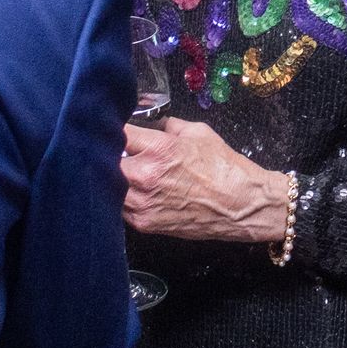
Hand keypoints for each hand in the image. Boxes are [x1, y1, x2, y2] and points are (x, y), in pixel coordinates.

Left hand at [120, 117, 289, 243]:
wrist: (240, 204)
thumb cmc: (224, 168)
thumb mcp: (199, 133)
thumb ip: (169, 126)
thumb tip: (154, 125)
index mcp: (158, 149)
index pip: (119, 133)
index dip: (114, 129)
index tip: (115, 129)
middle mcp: (144, 176)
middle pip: (106, 161)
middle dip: (112, 154)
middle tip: (122, 152)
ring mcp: (141, 202)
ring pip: (109, 186)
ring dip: (116, 178)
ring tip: (130, 173)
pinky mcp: (143, 222)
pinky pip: (120, 206)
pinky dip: (124, 197)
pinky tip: (139, 191)